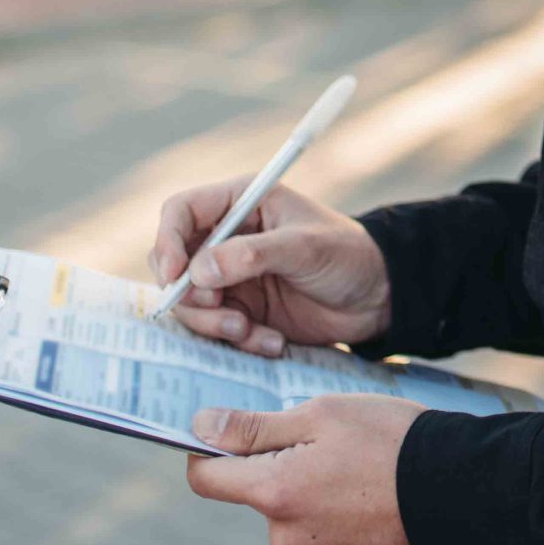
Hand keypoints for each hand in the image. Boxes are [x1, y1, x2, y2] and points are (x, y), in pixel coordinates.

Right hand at [149, 177, 391, 355]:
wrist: (377, 298)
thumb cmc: (347, 256)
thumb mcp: (305, 247)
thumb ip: (252, 255)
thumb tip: (199, 270)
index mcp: (241, 202)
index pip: (180, 212)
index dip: (166, 241)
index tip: (173, 275)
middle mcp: (227, 238)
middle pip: (172, 262)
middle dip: (187, 293)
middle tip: (220, 310)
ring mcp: (230, 277)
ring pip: (188, 302)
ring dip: (211, 323)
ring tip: (247, 331)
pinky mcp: (241, 310)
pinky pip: (215, 329)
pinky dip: (236, 341)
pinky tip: (271, 342)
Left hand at [184, 396, 423, 544]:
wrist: (461, 495)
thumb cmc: (393, 442)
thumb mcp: (323, 414)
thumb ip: (254, 426)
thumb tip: (199, 427)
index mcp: (274, 491)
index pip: (206, 479)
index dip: (211, 451)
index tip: (233, 435)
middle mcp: (285, 536)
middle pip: (259, 497)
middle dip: (283, 471)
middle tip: (335, 448)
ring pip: (292, 523)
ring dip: (312, 500)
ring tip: (364, 477)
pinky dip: (337, 526)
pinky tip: (374, 506)